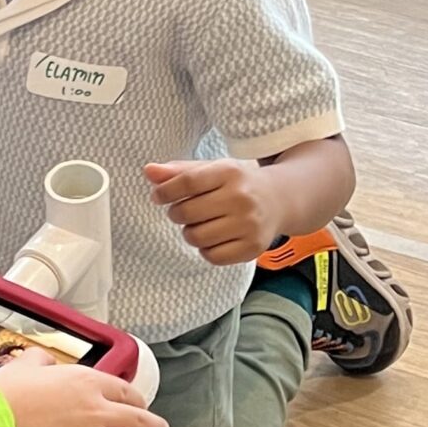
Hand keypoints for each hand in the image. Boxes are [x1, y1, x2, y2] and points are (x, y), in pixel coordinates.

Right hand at [0, 351, 166, 426]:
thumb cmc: (3, 396)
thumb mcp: (27, 364)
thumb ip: (43, 361)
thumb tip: (44, 362)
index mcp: (88, 383)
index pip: (127, 392)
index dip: (138, 402)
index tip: (139, 406)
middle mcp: (96, 411)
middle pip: (140, 420)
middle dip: (155, 426)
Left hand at [146, 159, 277, 264]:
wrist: (279, 200)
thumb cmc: (237, 184)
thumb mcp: (212, 170)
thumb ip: (179, 171)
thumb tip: (148, 171)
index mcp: (230, 172)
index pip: (188, 182)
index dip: (165, 191)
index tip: (158, 196)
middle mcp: (242, 198)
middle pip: (187, 212)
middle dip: (177, 213)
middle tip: (184, 211)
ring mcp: (249, 225)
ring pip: (196, 237)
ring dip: (190, 232)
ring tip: (200, 224)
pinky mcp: (252, 247)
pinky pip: (211, 256)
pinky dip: (205, 249)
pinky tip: (214, 238)